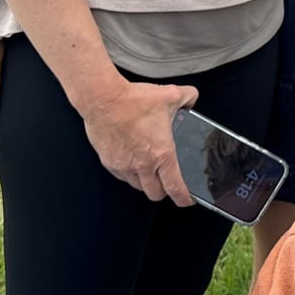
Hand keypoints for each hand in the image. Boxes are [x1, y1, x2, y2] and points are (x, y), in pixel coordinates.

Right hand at [74, 77, 198, 203]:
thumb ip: (188, 97)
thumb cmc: (133, 100)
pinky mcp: (109, 162)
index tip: (187, 200)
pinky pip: (122, 177)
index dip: (184, 198)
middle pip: (155, 193)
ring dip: (146, 183)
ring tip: (151, 170)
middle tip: (168, 182)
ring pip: (138, 186)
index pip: (175, 187)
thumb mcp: (171, 95)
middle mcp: (142, 164)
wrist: (103, 99)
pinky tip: (133, 162)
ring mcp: (123, 166)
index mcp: (162, 153)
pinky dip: (130, 174)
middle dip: (164, 191)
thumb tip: (192, 100)